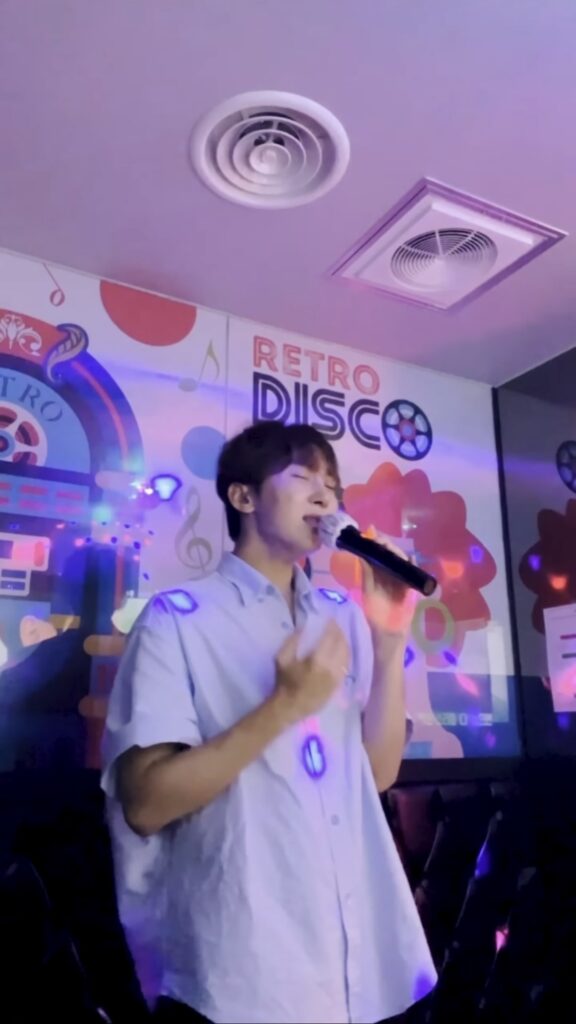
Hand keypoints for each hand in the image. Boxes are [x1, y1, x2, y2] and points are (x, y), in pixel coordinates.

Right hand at [273, 620, 349, 722]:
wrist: (291, 706)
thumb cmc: (286, 681)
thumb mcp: (282, 658)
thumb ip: (293, 641)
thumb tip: (304, 628)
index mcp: (317, 661)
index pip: (330, 638)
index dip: (332, 627)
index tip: (330, 619)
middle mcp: (331, 668)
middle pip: (342, 645)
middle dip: (340, 633)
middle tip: (336, 625)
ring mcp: (337, 677)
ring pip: (347, 655)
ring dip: (344, 643)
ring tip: (339, 635)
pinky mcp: (339, 684)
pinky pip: (346, 665)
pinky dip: (345, 655)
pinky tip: (341, 650)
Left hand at [360, 526, 418, 640]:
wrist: (390, 633)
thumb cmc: (376, 615)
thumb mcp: (369, 593)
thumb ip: (367, 575)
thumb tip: (363, 555)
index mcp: (376, 575)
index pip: (376, 555)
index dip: (375, 544)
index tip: (372, 535)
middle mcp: (388, 575)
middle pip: (390, 555)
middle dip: (387, 546)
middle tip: (382, 540)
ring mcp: (400, 580)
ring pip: (402, 561)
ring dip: (398, 553)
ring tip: (392, 549)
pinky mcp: (411, 586)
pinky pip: (413, 572)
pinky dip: (412, 565)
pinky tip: (408, 560)